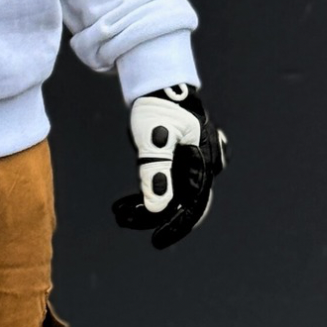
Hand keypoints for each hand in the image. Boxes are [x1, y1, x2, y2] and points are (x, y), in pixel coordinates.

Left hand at [112, 84, 227, 249]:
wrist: (159, 85)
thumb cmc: (156, 108)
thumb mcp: (152, 139)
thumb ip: (156, 173)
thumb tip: (158, 208)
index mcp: (203, 158)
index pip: (193, 203)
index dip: (176, 226)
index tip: (156, 241)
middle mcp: (206, 162)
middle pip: (184, 202)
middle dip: (155, 217)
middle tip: (124, 220)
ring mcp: (198, 161)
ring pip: (177, 195)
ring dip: (149, 208)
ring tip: (120, 211)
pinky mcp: (186, 160)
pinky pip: (173, 185)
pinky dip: (152, 195)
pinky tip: (130, 203)